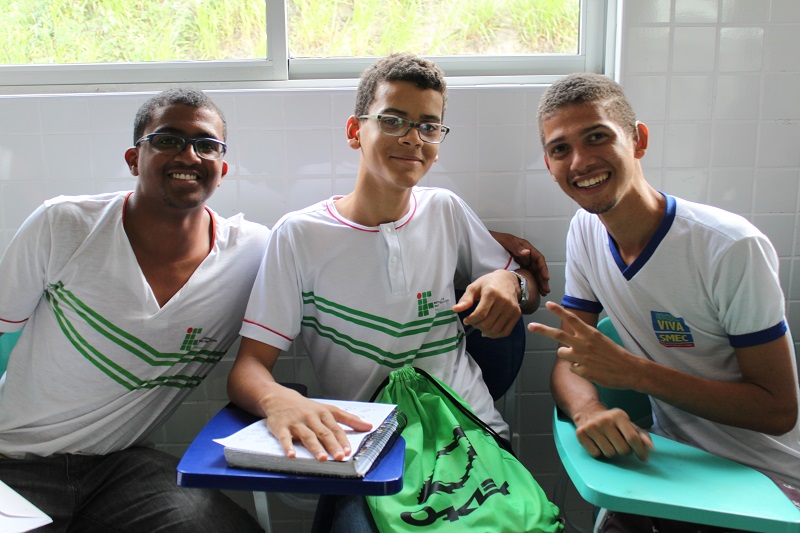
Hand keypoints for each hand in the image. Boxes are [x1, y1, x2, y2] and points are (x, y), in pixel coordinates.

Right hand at [264, 386, 372, 460]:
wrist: (279, 397)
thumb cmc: (307, 407)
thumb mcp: (328, 409)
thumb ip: (349, 419)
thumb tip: (368, 426)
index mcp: (323, 413)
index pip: (335, 428)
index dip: (342, 440)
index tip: (349, 451)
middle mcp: (311, 418)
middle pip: (323, 433)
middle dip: (332, 445)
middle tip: (340, 457)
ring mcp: (296, 423)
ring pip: (307, 436)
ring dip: (315, 447)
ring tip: (322, 458)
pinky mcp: (281, 427)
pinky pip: (285, 438)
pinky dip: (288, 447)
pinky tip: (292, 455)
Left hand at [452, 270, 520, 337]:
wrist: (508, 281)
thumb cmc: (489, 283)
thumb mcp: (474, 287)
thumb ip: (466, 299)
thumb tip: (455, 309)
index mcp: (492, 293)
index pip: (480, 314)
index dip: (471, 320)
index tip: (466, 320)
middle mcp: (504, 301)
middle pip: (487, 323)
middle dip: (476, 326)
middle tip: (473, 322)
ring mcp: (512, 309)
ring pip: (495, 330)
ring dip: (485, 331)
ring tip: (480, 325)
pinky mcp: (517, 314)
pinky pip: (505, 332)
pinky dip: (495, 335)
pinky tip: (489, 330)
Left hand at [489, 230, 549, 295]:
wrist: (484, 241)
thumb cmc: (494, 238)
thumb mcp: (505, 240)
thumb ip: (515, 246)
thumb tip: (527, 252)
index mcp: (525, 247)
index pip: (538, 258)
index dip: (543, 268)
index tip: (545, 278)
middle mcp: (525, 255)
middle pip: (537, 268)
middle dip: (542, 279)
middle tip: (545, 290)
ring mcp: (521, 261)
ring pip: (533, 273)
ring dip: (538, 282)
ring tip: (543, 293)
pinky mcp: (516, 267)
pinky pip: (526, 275)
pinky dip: (530, 282)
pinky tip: (533, 290)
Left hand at [527, 302, 643, 389]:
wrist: (629, 370)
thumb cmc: (615, 354)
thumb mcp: (600, 340)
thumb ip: (584, 338)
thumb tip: (568, 343)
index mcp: (590, 333)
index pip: (572, 319)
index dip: (559, 311)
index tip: (548, 304)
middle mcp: (584, 344)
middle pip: (558, 334)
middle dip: (543, 330)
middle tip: (530, 326)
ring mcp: (582, 358)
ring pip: (561, 352)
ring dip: (567, 354)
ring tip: (583, 357)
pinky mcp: (582, 371)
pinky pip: (572, 367)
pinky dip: (578, 368)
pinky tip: (591, 369)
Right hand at [572, 404, 653, 460]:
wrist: (587, 411)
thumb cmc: (612, 421)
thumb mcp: (628, 424)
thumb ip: (641, 435)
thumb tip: (650, 448)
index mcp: (619, 415)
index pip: (633, 438)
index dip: (640, 451)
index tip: (644, 458)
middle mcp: (604, 420)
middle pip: (622, 449)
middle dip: (624, 451)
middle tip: (620, 445)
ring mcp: (591, 427)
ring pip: (609, 454)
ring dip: (611, 452)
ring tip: (608, 443)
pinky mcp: (581, 434)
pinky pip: (595, 454)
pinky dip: (598, 452)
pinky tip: (597, 443)